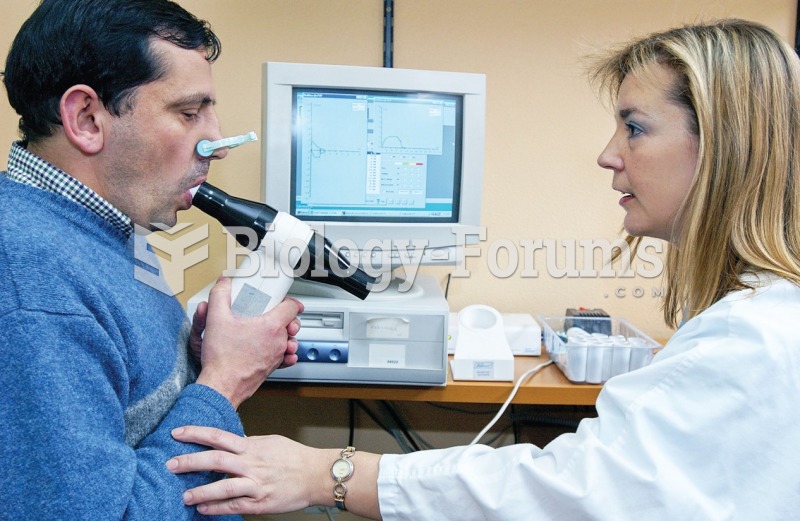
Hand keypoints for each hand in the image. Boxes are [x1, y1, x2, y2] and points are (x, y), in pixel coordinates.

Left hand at [167, 426, 324, 515]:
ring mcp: (256, 484)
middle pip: (215, 460)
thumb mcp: (270, 442)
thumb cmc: (295, 458)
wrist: (317, 475)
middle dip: (190, 462)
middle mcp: (251, 464)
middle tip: (170, 464)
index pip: (218, 436)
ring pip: (223, 487)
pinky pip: (234, 506)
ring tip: (184, 495)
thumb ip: (249, 444)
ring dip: (200, 492)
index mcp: (252, 446)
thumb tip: (230, 444)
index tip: (177, 433)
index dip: (196, 433)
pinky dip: (217, 508)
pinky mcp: (261, 502)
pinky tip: (203, 509)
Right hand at [194, 277, 302, 407]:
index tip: (283, 299)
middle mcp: (278, 342)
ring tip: (273, 331)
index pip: (292, 307)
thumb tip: (223, 284)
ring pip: (290, 340)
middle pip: (292, 323)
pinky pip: (286, 358)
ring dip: (285, 335)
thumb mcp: (216, 319)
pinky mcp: (272, 368)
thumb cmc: (222, 358)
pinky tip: (276, 349)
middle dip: (286, 317)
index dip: (288, 300)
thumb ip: (220, 296)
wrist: (221, 385)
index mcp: (270, 326)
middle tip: (273, 314)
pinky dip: (284, 353)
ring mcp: (277, 356)